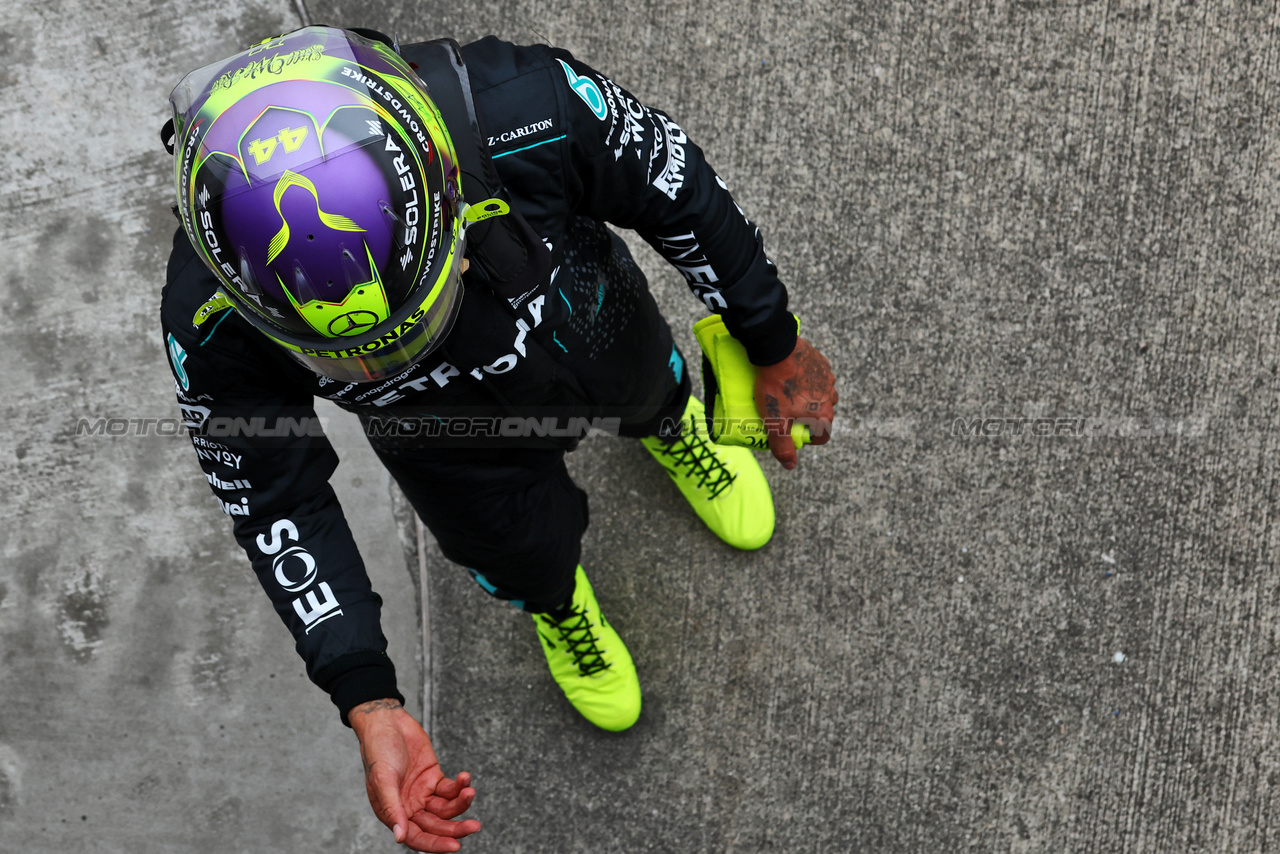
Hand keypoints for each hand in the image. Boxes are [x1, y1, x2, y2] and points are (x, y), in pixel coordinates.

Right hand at [350, 699, 480, 851]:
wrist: (387, 722)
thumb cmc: (378, 750)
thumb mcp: (382, 779)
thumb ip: (392, 808)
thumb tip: (400, 836)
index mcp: (393, 813)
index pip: (416, 837)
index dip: (435, 844)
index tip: (455, 846)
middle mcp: (409, 807)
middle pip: (436, 826)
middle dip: (455, 828)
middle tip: (474, 826)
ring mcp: (423, 792)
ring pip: (447, 808)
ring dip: (461, 803)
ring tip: (470, 791)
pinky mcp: (434, 777)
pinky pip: (451, 789)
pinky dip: (460, 785)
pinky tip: (465, 777)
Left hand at [753, 336, 837, 468]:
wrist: (775, 348)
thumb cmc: (776, 387)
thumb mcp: (775, 422)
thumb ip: (783, 446)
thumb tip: (790, 465)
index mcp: (824, 413)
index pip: (822, 436)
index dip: (807, 439)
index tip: (791, 433)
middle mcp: (831, 396)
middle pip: (823, 415)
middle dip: (808, 417)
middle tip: (786, 412)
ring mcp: (827, 377)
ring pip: (821, 394)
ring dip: (809, 397)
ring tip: (788, 393)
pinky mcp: (820, 361)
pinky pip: (817, 376)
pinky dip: (808, 380)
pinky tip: (791, 377)